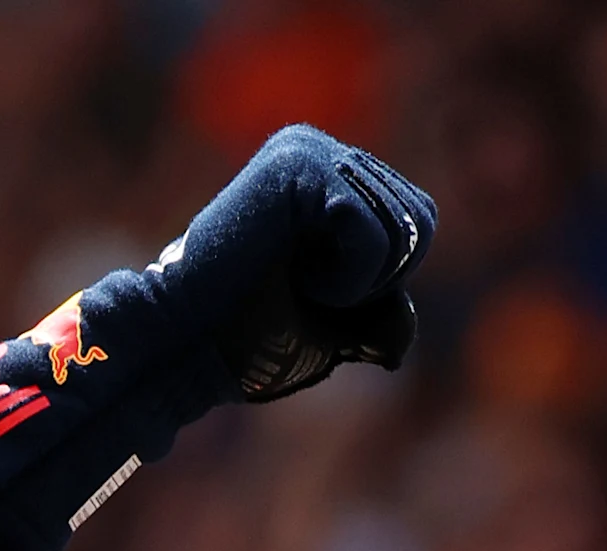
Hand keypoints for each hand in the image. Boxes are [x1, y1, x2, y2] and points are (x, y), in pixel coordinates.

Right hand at [160, 126, 436, 400]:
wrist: (186, 346)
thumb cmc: (248, 343)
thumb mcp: (337, 334)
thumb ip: (380, 320)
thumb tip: (403, 342)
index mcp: (328, 177)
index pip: (418, 222)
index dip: (384, 282)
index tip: (315, 296)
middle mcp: (318, 149)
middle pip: (420, 220)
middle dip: (377, 283)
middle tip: (304, 292)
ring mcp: (306, 150)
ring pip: (404, 227)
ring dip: (357, 286)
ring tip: (294, 282)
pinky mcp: (295, 164)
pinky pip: (373, 232)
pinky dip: (348, 281)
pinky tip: (296, 278)